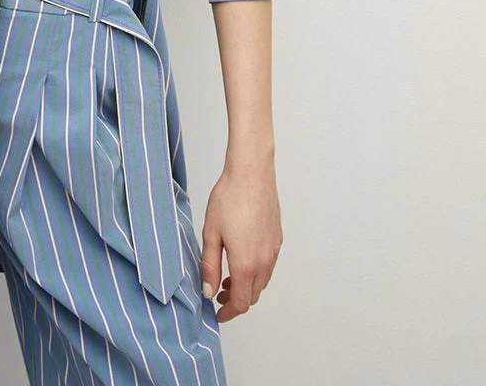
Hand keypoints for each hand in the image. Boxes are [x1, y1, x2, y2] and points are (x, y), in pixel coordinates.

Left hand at [199, 156, 281, 321]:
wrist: (251, 173)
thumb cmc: (229, 198)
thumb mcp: (210, 233)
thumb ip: (209, 266)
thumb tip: (208, 291)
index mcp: (246, 263)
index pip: (241, 303)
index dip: (228, 313)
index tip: (217, 313)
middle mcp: (264, 261)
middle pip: (253, 296)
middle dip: (236, 301)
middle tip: (217, 294)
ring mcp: (273, 250)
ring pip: (262, 282)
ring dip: (246, 286)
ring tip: (227, 278)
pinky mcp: (277, 239)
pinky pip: (268, 265)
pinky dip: (255, 272)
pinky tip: (241, 258)